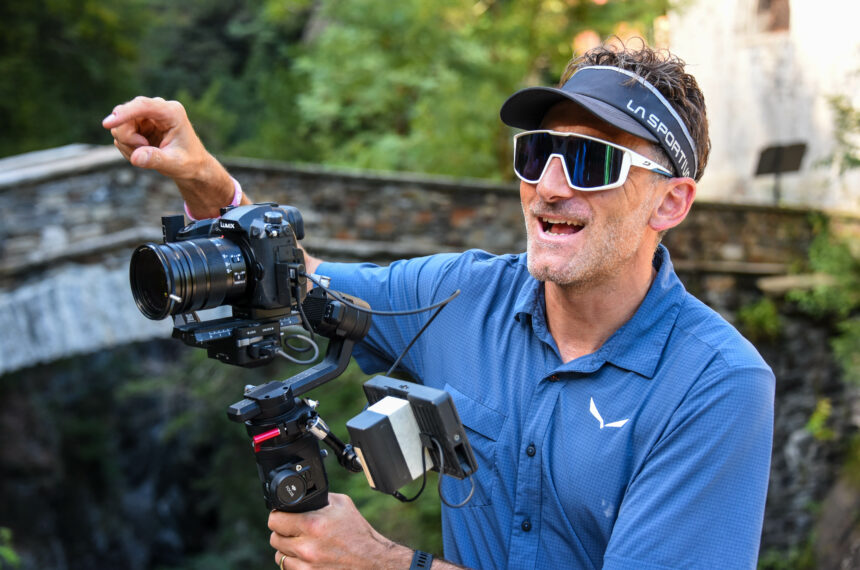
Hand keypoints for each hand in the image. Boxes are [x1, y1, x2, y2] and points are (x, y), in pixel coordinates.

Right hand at [102, 96, 235, 217]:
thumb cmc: (189, 163)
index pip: (143, 105)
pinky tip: (142, 152)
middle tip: (142, 152)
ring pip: (120, 125)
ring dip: (128, 144)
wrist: (192, 166)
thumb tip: (136, 157)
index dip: (124, 113)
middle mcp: (158, 108)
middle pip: (126, 115)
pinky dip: (127, 146)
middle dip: (128, 138)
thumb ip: (156, 159)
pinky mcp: (139, 123)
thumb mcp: (175, 164)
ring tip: (147, 154)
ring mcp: (147, 115)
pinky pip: (120, 133)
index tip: (107, 124)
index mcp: (172, 112)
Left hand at [268, 493, 410, 568]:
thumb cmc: (358, 534)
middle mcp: (307, 547)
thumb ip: (318, 500)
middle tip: (295, 531)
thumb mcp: (342, 505)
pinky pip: (288, 569)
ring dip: (288, 550)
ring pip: (279, 556)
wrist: (372, 562)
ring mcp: (307, 566)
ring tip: (303, 545)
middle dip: (284, 533)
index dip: (279, 516)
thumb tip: (299, 498)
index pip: (275, 520)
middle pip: (275, 539)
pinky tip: (307, 557)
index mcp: (313, 525)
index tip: (284, 516)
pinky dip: (295, 563)